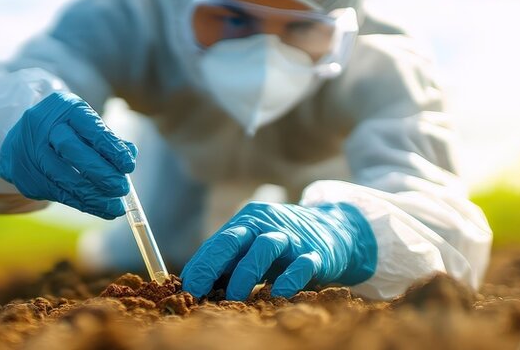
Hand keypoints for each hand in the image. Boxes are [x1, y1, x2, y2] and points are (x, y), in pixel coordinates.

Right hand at [0, 92, 136, 218]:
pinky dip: (83, 204)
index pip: (89, 126)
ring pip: (64, 177)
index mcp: (63, 107)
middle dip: (100, 172)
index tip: (129, 166)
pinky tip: (101, 209)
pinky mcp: (27, 176)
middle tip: (122, 188)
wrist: (23, 141)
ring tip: (115, 206)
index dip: (110, 147)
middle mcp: (43, 126)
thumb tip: (130, 154)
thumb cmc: (64, 131)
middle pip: (71, 150)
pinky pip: (58, 194)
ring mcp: (31, 152)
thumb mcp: (85, 124)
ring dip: (93, 195)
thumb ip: (107, 138)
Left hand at [181, 202, 376, 299]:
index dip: (199, 266)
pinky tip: (276, 296)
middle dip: (212, 266)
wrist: (334, 231)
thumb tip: (196, 286)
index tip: (185, 288)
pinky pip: (300, 266)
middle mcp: (266, 224)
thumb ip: (229, 261)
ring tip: (234, 299)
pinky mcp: (316, 253)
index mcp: (247, 221)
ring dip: (245, 275)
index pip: (216, 242)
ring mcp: (292, 237)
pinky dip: (287, 281)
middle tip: (198, 291)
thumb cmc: (282, 245)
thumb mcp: (254, 246)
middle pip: (233, 240)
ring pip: (264, 248)